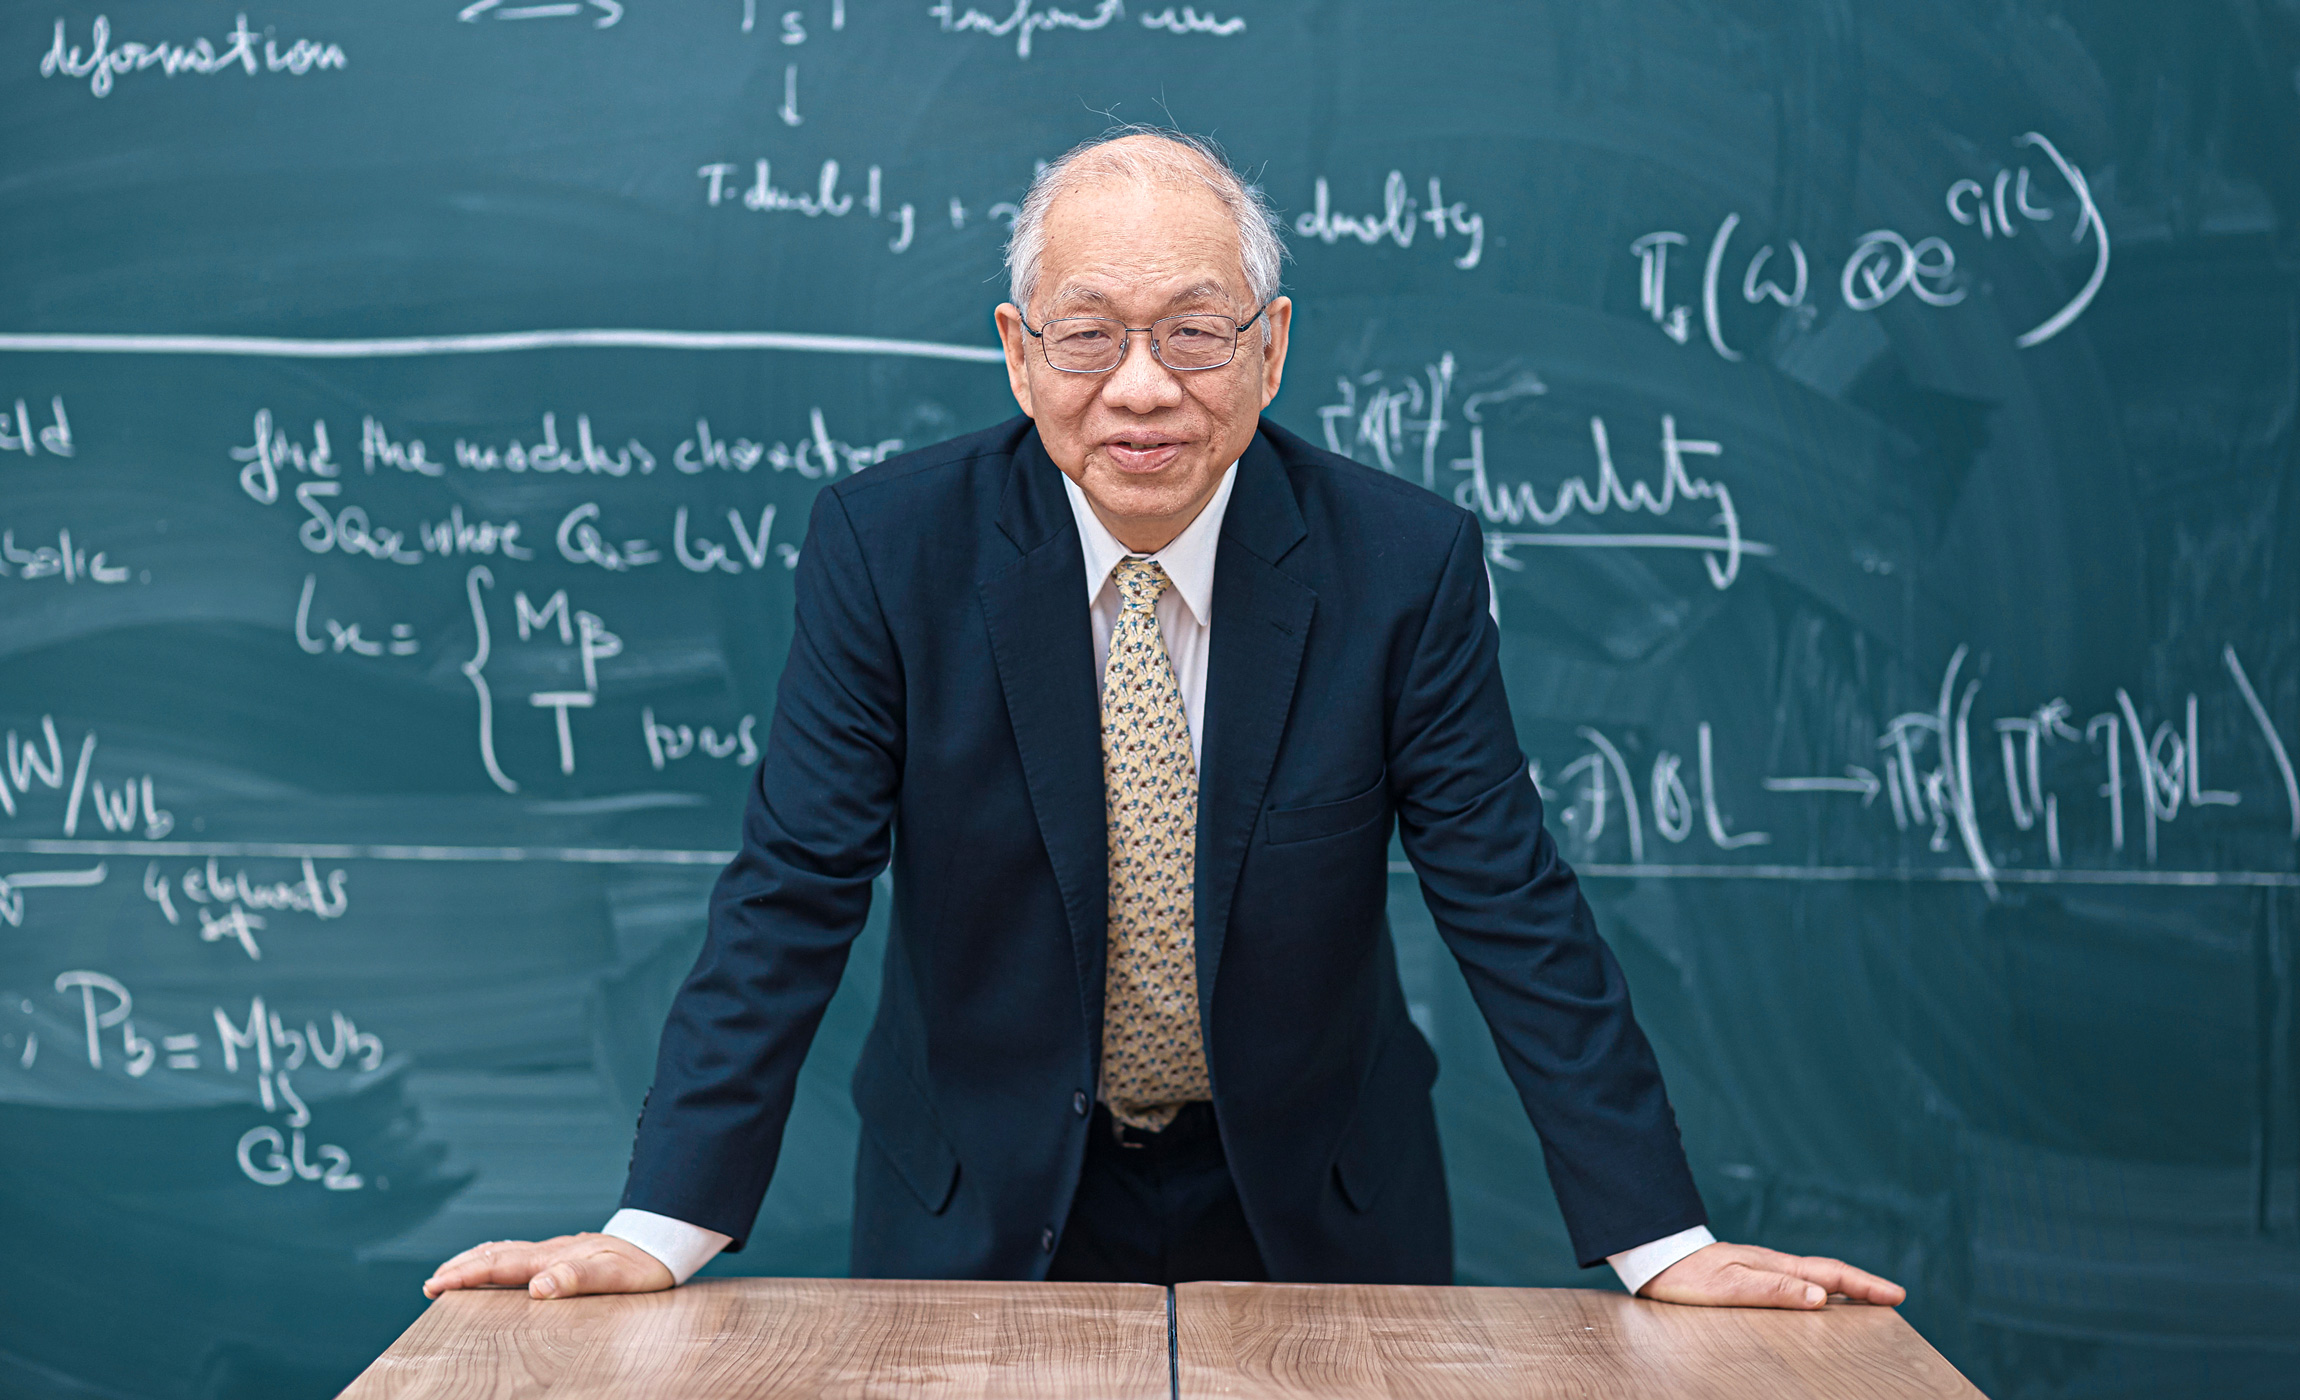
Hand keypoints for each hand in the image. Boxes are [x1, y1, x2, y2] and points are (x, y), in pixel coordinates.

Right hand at [423, 1233, 674, 1300]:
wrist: (664, 1243)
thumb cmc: (644, 1265)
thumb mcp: (617, 1277)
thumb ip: (580, 1279)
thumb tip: (538, 1287)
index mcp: (556, 1257)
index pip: (502, 1265)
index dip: (466, 1276)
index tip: (435, 1285)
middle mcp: (552, 1250)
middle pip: (496, 1256)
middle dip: (460, 1269)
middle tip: (429, 1284)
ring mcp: (557, 1249)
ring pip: (505, 1251)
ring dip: (474, 1260)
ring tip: (449, 1272)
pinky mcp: (565, 1253)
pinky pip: (520, 1253)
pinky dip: (496, 1257)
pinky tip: (495, 1261)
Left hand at [1639, 1242, 1904, 1308]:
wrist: (1656, 1261)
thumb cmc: (1688, 1277)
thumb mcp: (1730, 1287)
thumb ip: (1774, 1290)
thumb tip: (1821, 1297)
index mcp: (1775, 1266)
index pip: (1830, 1274)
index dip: (1864, 1285)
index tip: (1896, 1295)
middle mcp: (1772, 1264)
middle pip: (1827, 1272)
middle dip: (1863, 1285)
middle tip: (1893, 1298)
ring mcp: (1760, 1268)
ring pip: (1812, 1276)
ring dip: (1843, 1286)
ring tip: (1866, 1300)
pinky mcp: (1747, 1275)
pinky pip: (1794, 1281)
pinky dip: (1817, 1289)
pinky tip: (1814, 1299)